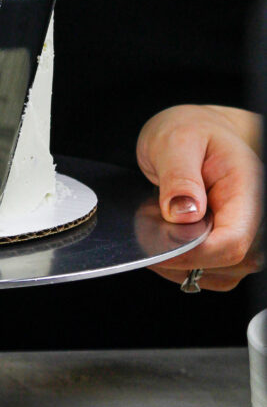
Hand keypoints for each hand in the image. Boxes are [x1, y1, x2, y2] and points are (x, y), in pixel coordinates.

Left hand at [137, 104, 263, 290]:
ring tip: (158, 225)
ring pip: (216, 275)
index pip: (233, 242)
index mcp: (249, 189)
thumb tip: (184, 213)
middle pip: (226, 264)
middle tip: (150, 223)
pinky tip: (166, 238)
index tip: (157, 246)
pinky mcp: (229, 247)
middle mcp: (255, 218)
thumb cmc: (191, 131)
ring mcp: (246, 236)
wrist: (196, 131)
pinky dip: (181, 265)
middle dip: (180, 256)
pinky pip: (207, 273)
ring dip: (178, 263)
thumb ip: (179, 176)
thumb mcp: (176, 140)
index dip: (193, 252)